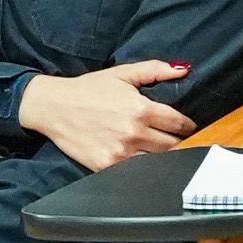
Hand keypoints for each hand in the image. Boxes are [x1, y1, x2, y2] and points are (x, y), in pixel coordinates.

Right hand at [17, 59, 193, 172]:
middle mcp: (133, 132)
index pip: (178, 123)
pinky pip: (136, 172)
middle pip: (173, 146)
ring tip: (162, 151)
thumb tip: (183, 70)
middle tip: (178, 140)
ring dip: (163, 157)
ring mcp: (120, 153)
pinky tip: (143, 160)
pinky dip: (143, 168)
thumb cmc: (88, 89)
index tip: (189, 127)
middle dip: (178, 142)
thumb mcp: (122, 73)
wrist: (53, 107)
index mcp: (140, 109)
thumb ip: (155, 70)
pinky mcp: (107, 166)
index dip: (188, 125)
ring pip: (158, 162)